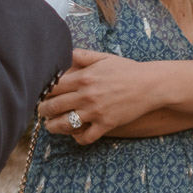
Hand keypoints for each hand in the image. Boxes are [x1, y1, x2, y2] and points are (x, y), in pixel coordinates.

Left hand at [38, 48, 159, 143]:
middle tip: (42, 111)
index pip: (52, 87)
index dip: (43, 92)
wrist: (150, 85)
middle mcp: (86, 95)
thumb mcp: (103, 58)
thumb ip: (82, 56)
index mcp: (83, 78)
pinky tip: (76, 134)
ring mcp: (96, 112)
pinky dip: (78, 138)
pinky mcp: (106, 124)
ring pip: (64, 124)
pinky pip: (86, 137)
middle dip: (43, 111)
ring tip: (52, 125)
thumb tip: (64, 53)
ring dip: (54, 127)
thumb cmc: (126, 70)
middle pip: (53, 106)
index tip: (42, 94)